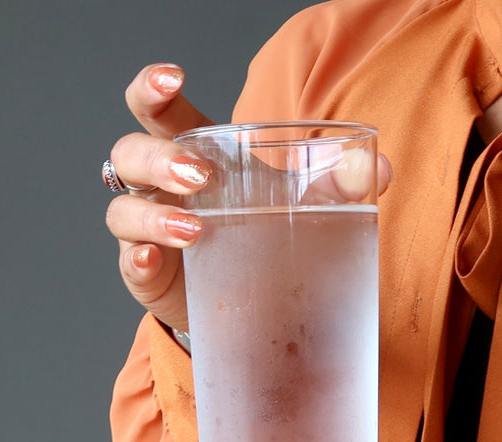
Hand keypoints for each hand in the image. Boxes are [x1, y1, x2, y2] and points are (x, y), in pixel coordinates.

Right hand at [106, 63, 393, 332]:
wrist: (260, 303)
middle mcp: (161, 188)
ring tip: (194, 228)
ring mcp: (150, 233)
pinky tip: (153, 260)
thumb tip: (378, 169)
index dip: (153, 89)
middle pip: (130, 154)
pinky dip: (138, 260)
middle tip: (198, 175)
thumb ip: (341, 184)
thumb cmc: (271, 235)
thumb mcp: (306, 205)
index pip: (160, 112)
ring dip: (152, 214)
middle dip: (157, 158)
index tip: (171, 78)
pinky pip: (130, 265)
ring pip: (123, 209)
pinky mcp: (150, 278)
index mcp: (197, 155)